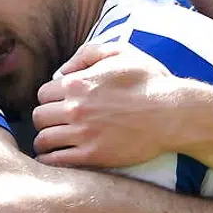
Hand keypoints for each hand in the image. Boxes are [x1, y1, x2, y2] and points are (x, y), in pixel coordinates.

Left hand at [33, 42, 190, 168]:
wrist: (173, 113)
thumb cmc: (150, 81)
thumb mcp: (121, 52)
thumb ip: (87, 54)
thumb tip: (63, 70)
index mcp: (77, 83)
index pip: (43, 94)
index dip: (51, 99)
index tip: (59, 105)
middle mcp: (75, 109)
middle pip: (39, 117)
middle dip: (46, 119)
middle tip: (56, 123)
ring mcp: (83, 134)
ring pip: (43, 140)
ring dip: (46, 140)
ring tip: (54, 142)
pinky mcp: (93, 156)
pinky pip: (56, 161)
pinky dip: (51, 160)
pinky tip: (55, 158)